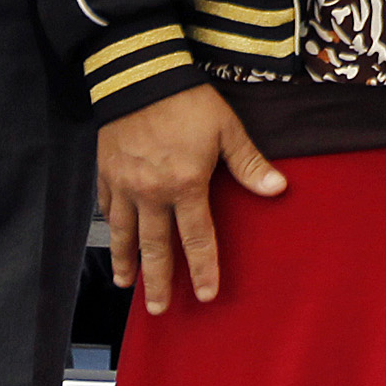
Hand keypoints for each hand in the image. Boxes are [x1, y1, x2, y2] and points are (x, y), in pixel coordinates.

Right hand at [98, 82, 287, 313]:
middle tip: (158, 310)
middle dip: (158, 282)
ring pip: (124, 234)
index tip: (205, 295)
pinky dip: (110, 227)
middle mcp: (152, 194)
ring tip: (127, 285)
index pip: (197, 238)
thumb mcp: (227, 129)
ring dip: (127, 262)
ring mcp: (125, 185)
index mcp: (186, 185)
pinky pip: (107, 208)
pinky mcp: (106, 172)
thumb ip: (249, 163)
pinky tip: (112, 239)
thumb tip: (279, 188)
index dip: (203, 269)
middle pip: (156, 248)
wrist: (139, 74)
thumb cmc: (188, 101)